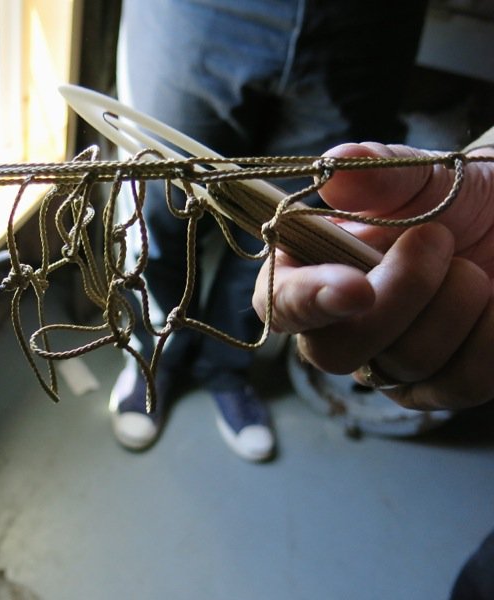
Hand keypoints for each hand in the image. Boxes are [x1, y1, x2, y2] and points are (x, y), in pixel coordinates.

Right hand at [252, 142, 493, 410]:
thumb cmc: (453, 199)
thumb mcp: (419, 175)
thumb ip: (377, 171)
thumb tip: (334, 169)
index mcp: (310, 271)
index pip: (278, 305)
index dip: (306, 302)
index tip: (357, 288)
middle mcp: (338, 327)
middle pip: (334, 352)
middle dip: (398, 297)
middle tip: (438, 238)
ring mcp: (387, 363)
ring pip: (404, 362)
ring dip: (454, 301)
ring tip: (470, 264)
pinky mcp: (439, 388)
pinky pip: (462, 380)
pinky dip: (490, 332)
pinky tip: (493, 300)